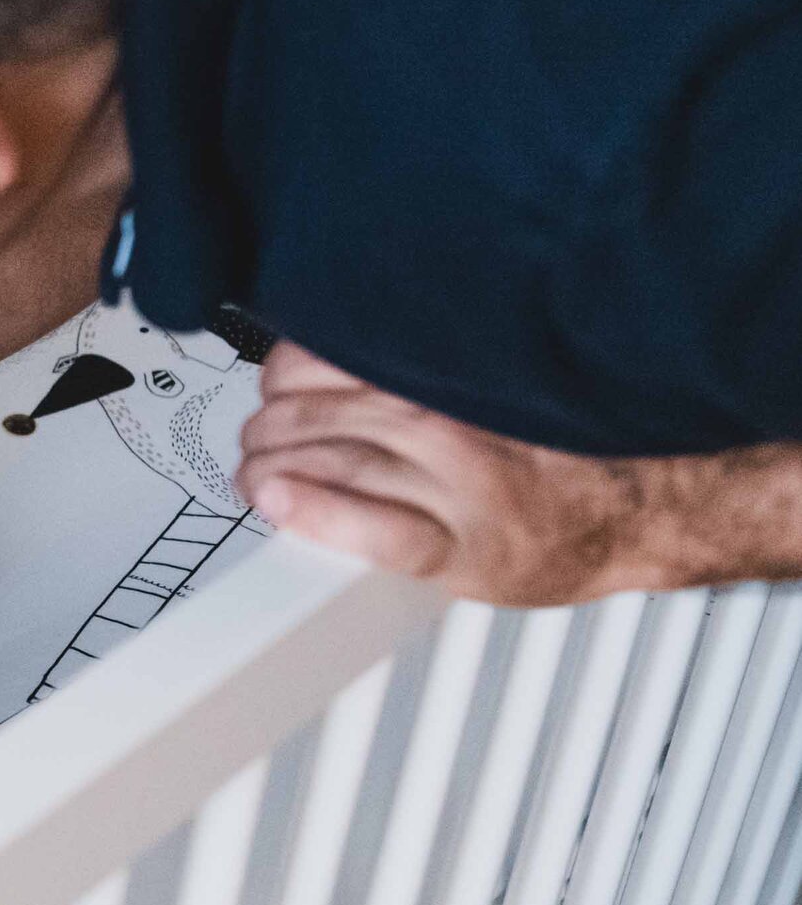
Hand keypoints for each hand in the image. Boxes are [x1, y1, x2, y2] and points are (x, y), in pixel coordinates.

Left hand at [235, 343, 655, 604]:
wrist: (650, 509)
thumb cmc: (563, 446)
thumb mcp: (499, 381)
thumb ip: (427, 363)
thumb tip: (340, 351)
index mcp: (456, 377)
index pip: (338, 357)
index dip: (288, 369)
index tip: (275, 382)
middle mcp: (454, 425)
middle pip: (321, 413)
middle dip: (270, 426)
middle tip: (257, 438)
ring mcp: (459, 490)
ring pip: (337, 464)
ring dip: (273, 467)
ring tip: (253, 472)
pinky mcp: (463, 553)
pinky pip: (373, 530)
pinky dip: (315, 512)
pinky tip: (278, 501)